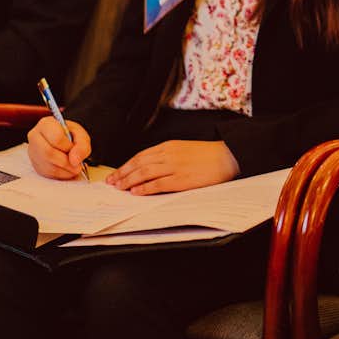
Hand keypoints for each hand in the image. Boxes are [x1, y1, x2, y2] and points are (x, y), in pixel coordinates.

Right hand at [27, 116, 90, 179]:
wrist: (62, 140)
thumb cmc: (69, 134)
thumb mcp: (80, 134)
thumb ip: (82, 145)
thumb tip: (75, 160)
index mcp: (46, 124)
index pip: (56, 138)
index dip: (68, 146)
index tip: (74, 149)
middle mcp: (35, 137)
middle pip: (49, 153)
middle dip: (66, 161)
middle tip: (77, 163)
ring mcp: (33, 152)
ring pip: (48, 166)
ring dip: (65, 170)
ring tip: (74, 166)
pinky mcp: (35, 165)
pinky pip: (48, 174)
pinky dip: (61, 174)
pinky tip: (67, 169)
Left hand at [107, 140, 239, 193]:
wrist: (226, 157)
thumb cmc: (207, 155)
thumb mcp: (183, 149)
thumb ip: (167, 156)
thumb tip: (150, 167)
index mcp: (168, 146)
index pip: (141, 155)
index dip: (126, 165)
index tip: (116, 172)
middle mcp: (168, 154)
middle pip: (138, 163)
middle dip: (122, 173)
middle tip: (111, 182)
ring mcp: (174, 167)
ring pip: (144, 173)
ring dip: (129, 180)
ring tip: (119, 188)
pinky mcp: (181, 179)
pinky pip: (158, 184)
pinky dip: (144, 188)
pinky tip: (136, 192)